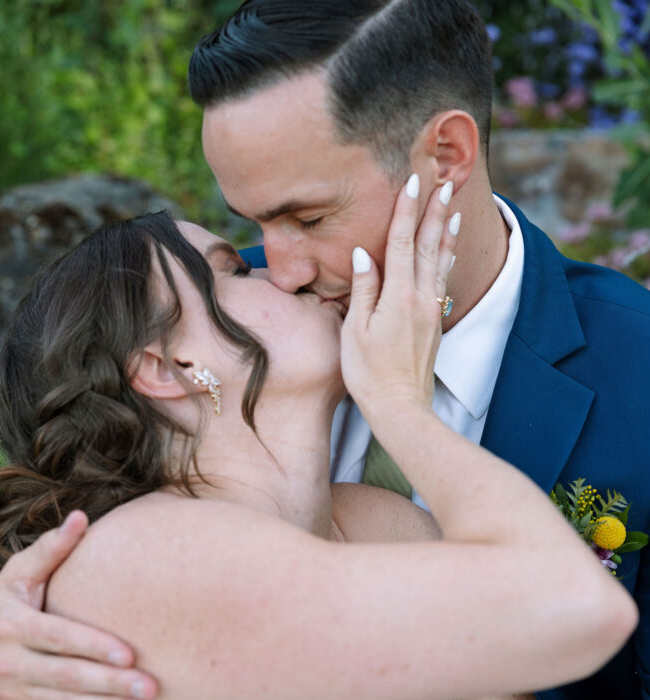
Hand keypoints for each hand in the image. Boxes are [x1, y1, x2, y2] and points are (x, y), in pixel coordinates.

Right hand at [0, 511, 156, 699]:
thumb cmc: (5, 607)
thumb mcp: (18, 576)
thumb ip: (51, 550)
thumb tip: (81, 517)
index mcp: (11, 624)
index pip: (58, 637)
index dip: (94, 646)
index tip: (130, 654)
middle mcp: (7, 662)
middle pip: (66, 676)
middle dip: (111, 684)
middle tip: (151, 688)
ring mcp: (8, 695)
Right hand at [340, 175, 456, 418]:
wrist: (401, 408)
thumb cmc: (370, 374)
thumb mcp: (355, 332)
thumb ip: (363, 290)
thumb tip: (364, 255)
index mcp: (398, 296)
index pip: (401, 243)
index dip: (406, 210)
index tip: (413, 181)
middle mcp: (420, 299)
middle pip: (426, 247)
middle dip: (433, 212)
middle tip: (443, 183)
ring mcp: (430, 312)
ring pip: (440, 264)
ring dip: (445, 234)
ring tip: (453, 210)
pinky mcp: (434, 326)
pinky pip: (442, 284)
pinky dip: (446, 262)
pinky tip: (449, 254)